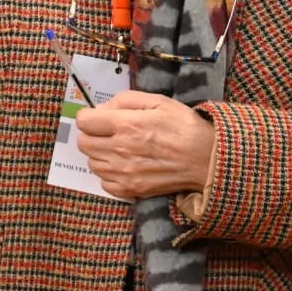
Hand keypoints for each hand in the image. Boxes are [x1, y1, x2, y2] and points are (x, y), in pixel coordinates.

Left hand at [74, 90, 215, 200]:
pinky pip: (104, 184)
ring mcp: (124, 173)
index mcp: (124, 125)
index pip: (83, 122)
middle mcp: (119, 150)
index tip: (100, 119)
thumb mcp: (157, 101)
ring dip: (100, 155)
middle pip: (83, 143)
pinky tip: (124, 167)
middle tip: (108, 134)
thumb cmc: (183, 126)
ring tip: (119, 150)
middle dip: (92, 136)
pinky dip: (110, 176)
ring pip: (92, 163)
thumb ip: (124, 100)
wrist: (208, 159)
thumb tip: (102, 109)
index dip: (90, 118)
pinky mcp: (131, 190)